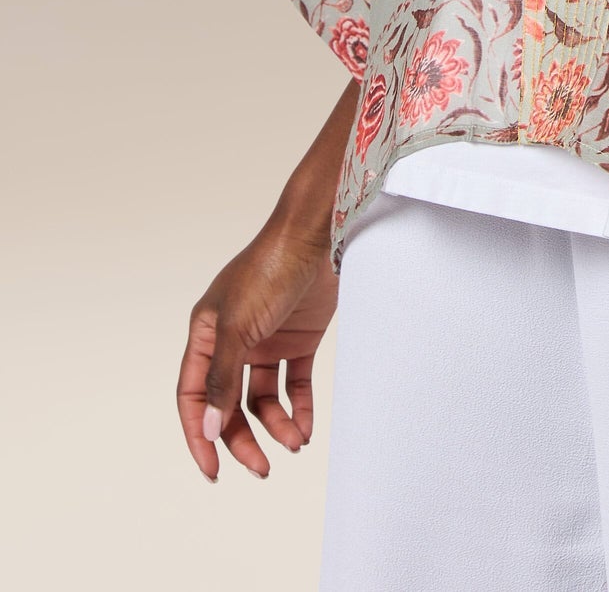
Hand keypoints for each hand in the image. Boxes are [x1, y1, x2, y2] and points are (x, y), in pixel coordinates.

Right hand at [177, 216, 338, 481]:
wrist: (318, 235)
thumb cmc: (269, 269)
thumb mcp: (238, 325)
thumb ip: (223, 377)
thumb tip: (209, 428)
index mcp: (207, 334)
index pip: (195, 395)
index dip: (200, 434)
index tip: (213, 469)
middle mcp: (233, 340)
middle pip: (229, 404)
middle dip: (242, 438)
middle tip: (261, 469)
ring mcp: (266, 340)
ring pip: (263, 398)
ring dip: (277, 425)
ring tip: (295, 443)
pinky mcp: (298, 338)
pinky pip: (294, 383)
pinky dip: (299, 407)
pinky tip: (305, 427)